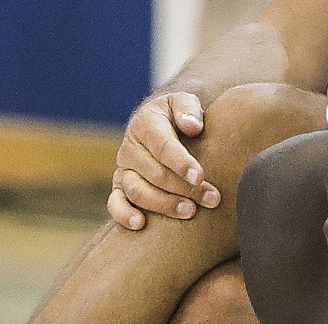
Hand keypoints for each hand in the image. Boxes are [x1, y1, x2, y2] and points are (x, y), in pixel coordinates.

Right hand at [108, 92, 220, 229]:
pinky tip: (141, 224)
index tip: (199, 176)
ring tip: (190, 212)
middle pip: (155, 173)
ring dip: (164, 204)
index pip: (162, 146)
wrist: (162, 124)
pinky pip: (115, 203)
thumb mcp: (184, 103)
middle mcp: (130, 148)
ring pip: (137, 191)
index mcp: (145, 124)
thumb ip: (188, 109)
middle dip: (185, 188)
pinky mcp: (119, 188)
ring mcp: (123, 169)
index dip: (181, 162)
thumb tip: (193, 126)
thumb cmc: (180, 115)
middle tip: (212, 199)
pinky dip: (124, 214)